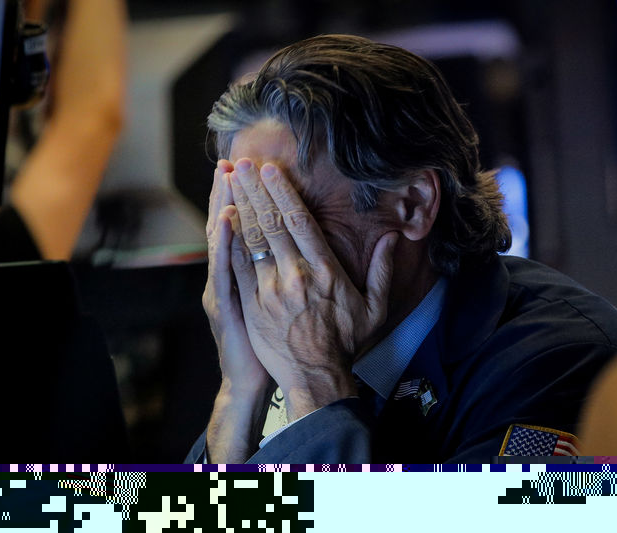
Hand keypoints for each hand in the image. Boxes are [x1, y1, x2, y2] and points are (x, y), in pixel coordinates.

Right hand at [203, 159, 270, 394]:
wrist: (251, 379)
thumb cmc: (270, 343)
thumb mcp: (273, 304)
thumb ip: (281, 273)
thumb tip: (297, 247)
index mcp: (246, 272)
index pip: (245, 227)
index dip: (247, 199)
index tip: (252, 169)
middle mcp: (230, 275)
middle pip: (229, 226)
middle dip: (231, 193)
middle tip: (232, 161)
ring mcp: (224, 288)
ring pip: (222, 241)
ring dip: (224, 207)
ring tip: (226, 178)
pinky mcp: (225, 305)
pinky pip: (225, 270)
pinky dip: (224, 244)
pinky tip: (227, 222)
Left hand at [228, 158, 398, 419]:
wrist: (316, 377)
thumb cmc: (346, 342)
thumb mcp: (375, 308)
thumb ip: (383, 271)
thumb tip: (393, 238)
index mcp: (325, 271)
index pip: (300, 222)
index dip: (284, 192)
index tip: (272, 169)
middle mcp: (295, 275)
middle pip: (272, 224)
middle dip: (256, 190)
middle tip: (243, 163)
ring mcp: (270, 290)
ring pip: (252, 240)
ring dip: (241, 207)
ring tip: (230, 181)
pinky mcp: (252, 305)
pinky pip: (238, 267)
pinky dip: (230, 241)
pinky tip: (223, 219)